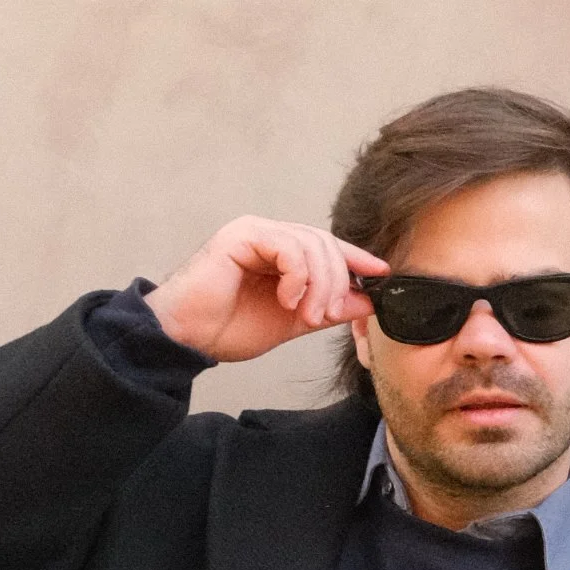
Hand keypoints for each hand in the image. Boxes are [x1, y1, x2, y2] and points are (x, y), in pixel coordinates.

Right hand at [144, 216, 386, 363]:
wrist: (186, 337)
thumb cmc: (226, 328)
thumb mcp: (291, 321)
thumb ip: (326, 309)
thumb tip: (367, 301)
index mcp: (281, 254)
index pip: (328, 247)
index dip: (357, 259)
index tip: (383, 274)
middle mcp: (270, 237)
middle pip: (325, 244)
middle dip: (336, 282)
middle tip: (325, 317)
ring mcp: (256, 232)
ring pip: (311, 244)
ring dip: (319, 284)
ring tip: (306, 315)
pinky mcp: (243, 235)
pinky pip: (288, 246)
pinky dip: (297, 275)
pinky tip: (287, 299)